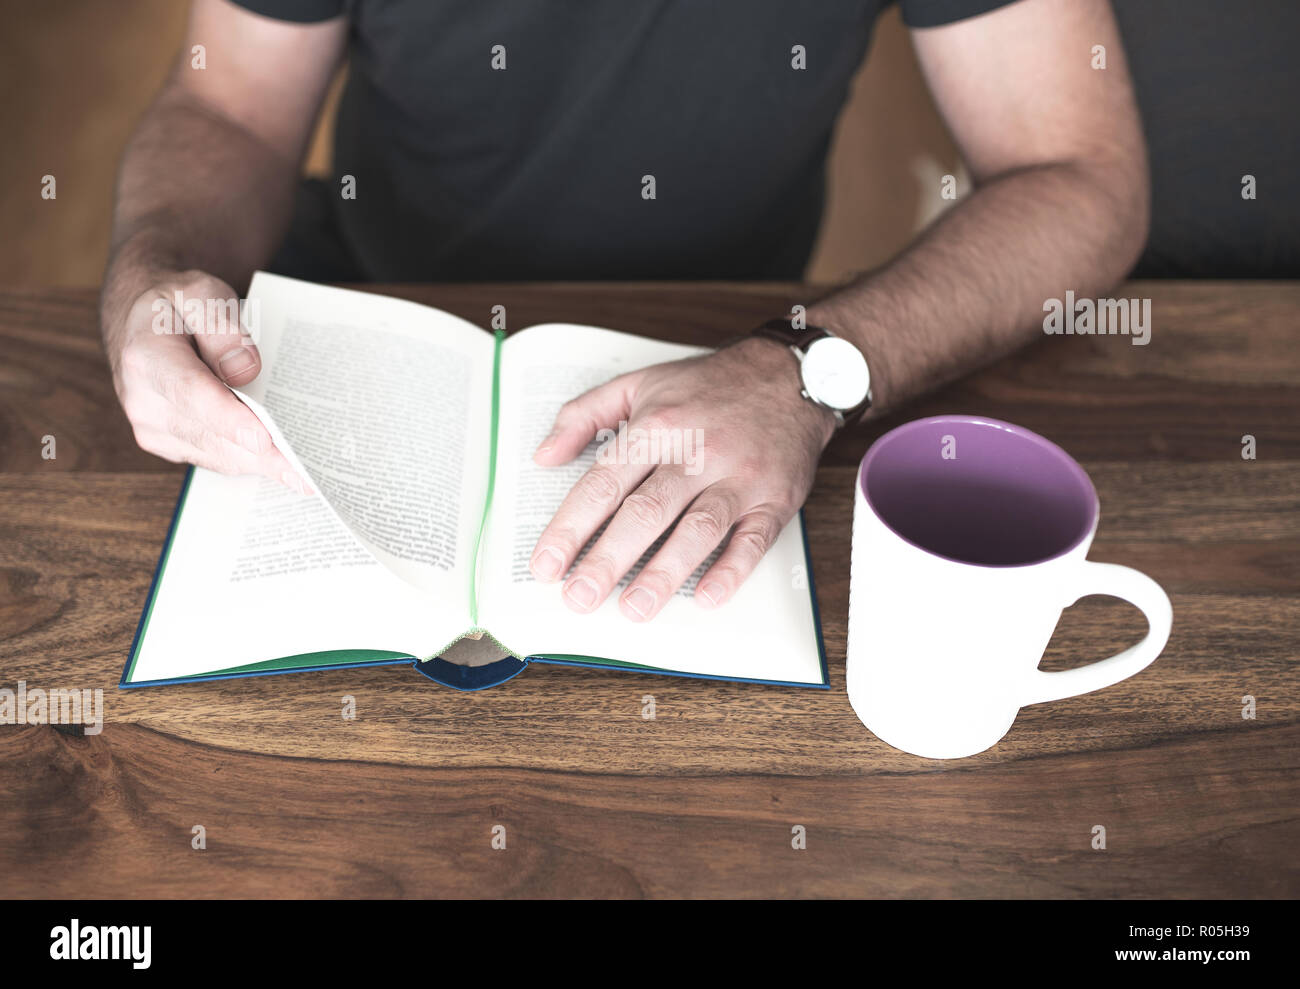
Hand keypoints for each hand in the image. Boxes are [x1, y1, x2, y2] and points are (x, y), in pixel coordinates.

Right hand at [103, 268, 308, 491]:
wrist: (140, 323)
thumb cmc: (173, 306)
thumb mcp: (197, 293)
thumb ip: (220, 325)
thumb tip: (245, 369)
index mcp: (147, 358)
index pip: (191, 393)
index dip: (228, 419)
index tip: (262, 440)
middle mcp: (143, 401)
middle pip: (211, 436)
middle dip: (262, 454)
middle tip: (308, 470)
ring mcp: (154, 428)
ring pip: (219, 456)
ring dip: (261, 464)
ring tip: (305, 473)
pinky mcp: (169, 444)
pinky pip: (217, 460)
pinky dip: (249, 461)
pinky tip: (282, 462)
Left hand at [528, 337, 834, 619]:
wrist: (788, 375)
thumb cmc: (708, 386)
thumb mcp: (639, 383)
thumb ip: (583, 414)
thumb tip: (543, 455)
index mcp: (657, 426)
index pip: (603, 484)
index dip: (570, 528)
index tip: (546, 565)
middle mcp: (697, 452)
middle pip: (646, 512)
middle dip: (609, 559)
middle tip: (580, 598)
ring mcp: (738, 477)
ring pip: (698, 529)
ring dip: (665, 572)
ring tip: (634, 608)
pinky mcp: (775, 498)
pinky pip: (754, 539)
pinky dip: (732, 569)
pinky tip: (708, 597)